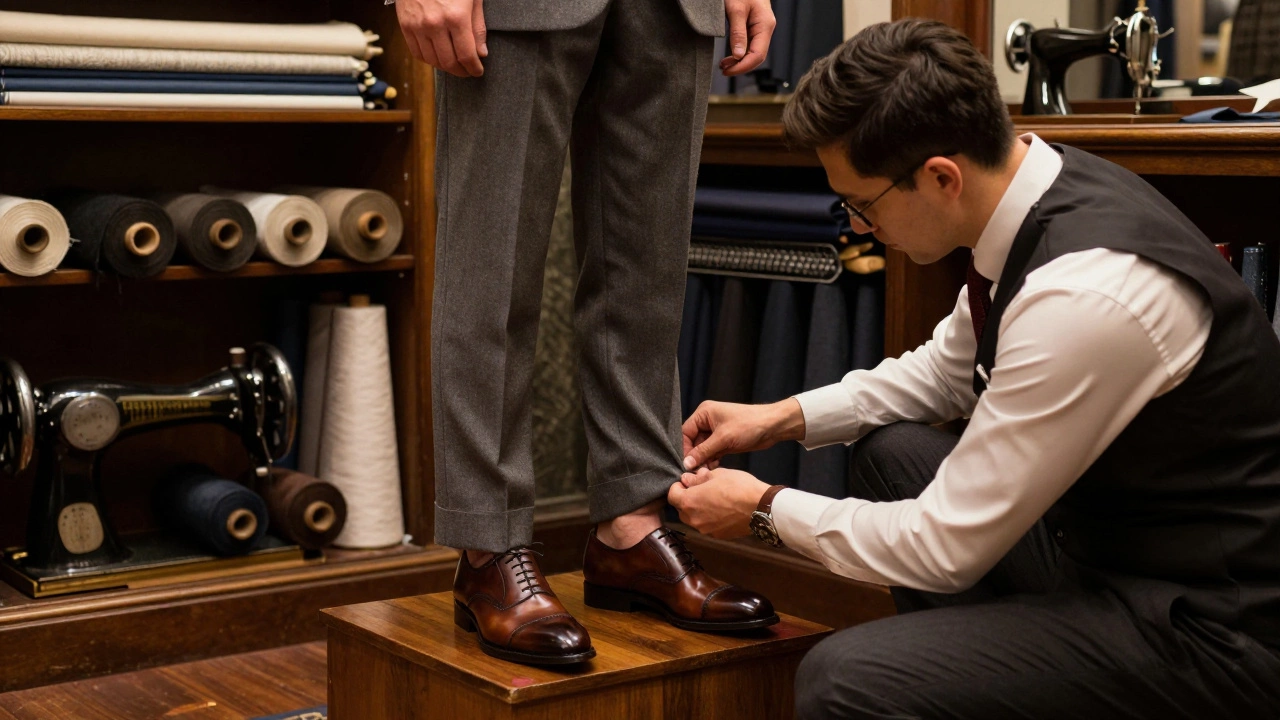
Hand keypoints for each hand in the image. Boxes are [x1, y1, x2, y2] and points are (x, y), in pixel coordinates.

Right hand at [395, 0, 486, 76]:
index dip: (474, 68)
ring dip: (446, 68)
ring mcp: (418, 26)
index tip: (478, 71)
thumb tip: (481, 53)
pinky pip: (417, 53)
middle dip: (462, 71)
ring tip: (454, 64)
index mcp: (456, 17)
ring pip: (433, 61)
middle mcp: (435, 24)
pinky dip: (429, 60)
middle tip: (468, 71)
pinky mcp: (405, 25)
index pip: (466, 55)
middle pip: (449, 62)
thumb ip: (477, 27)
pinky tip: (438, 56)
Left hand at [667, 467, 769, 538]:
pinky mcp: (717, 536)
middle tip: (700, 489)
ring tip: (713, 499)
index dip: (677, 486)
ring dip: (698, 510)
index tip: (687, 481)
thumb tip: (686, 479)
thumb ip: (697, 478)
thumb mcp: (717, 474)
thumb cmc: (739, 487)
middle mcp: (693, 519)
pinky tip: (723, 510)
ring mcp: (705, 530)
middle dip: (687, 499)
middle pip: (681, 509)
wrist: (760, 508)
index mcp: (689, 502)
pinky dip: (710, 518)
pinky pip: (707, 526)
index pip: (671, 495)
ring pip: (694, 519)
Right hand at [682, 398, 805, 470]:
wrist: (772, 426)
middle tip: (694, 471)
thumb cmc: (749, 424)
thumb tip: (686, 463)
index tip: (685, 464)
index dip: (685, 448)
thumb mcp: (723, 438)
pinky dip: (712, 460)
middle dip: (695, 456)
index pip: (686, 432)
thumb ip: (703, 451)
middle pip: (693, 442)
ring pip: (703, 449)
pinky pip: (712, 452)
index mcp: (704, 413)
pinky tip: (713, 468)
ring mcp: (716, 432)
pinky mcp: (725, 441)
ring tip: (704, 471)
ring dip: (704, 460)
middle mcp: (708, 421)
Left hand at [721, 0, 774, 75]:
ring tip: (724, 64)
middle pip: (757, 56)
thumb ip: (738, 33)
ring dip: (739, 61)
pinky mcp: (754, 27)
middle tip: (723, 69)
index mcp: (765, 25)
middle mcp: (765, 29)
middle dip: (740, 66)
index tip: (727, 70)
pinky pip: (750, 45)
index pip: (757, 55)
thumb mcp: (735, 9)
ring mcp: (761, 29)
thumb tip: (738, 56)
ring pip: (753, 52)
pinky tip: (730, 56)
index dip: (743, 67)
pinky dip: (740, 54)